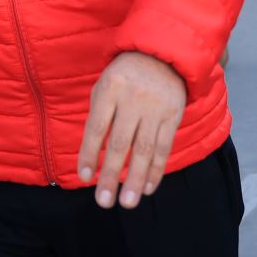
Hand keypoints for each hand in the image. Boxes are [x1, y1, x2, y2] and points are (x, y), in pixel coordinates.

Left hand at [77, 51, 186, 209]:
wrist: (162, 54)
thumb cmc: (124, 75)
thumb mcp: (105, 86)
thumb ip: (98, 116)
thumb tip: (91, 157)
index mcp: (110, 89)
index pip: (97, 127)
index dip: (89, 154)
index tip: (84, 177)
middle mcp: (133, 99)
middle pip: (120, 143)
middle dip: (111, 175)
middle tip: (104, 202)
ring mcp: (155, 108)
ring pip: (144, 150)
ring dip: (135, 179)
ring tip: (127, 203)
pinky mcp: (173, 116)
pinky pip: (163, 147)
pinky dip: (156, 170)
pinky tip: (147, 187)